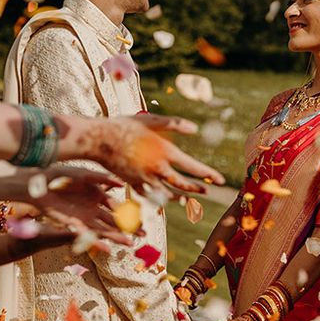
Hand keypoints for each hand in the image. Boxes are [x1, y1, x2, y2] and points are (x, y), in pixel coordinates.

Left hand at [29, 167, 132, 244]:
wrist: (40, 184)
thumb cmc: (62, 175)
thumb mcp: (85, 174)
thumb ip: (103, 178)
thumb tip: (122, 184)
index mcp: (98, 195)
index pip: (118, 206)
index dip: (130, 213)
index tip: (141, 219)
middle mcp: (93, 208)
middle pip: (114, 220)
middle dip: (129, 228)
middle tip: (143, 235)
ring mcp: (84, 217)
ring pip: (104, 229)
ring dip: (117, 237)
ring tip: (130, 244)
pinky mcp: (73, 224)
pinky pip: (88, 235)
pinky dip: (98, 242)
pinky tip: (108, 249)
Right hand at [57, 115, 224, 196]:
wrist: (98, 140)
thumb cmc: (125, 126)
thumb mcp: (151, 121)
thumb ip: (174, 124)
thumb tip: (194, 128)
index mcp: (164, 153)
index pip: (192, 167)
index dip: (208, 174)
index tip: (221, 180)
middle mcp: (156, 169)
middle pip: (182, 184)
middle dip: (196, 188)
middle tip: (207, 191)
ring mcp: (144, 179)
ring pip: (166, 193)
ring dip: (179, 196)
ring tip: (187, 199)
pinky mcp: (132, 183)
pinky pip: (149, 196)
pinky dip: (158, 199)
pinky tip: (162, 200)